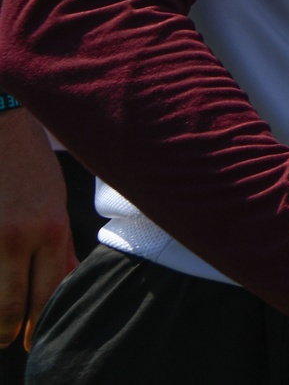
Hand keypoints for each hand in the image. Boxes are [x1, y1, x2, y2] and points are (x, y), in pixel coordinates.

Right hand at [0, 110, 73, 348]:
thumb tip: (64, 280)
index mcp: (50, 230)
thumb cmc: (29, 166)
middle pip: (10, 304)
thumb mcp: (54, 203)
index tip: (29, 339)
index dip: (37, 321)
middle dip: (6, 331)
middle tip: (5, 341)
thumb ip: (59, 246)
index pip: (46, 292)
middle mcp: (17, 238)